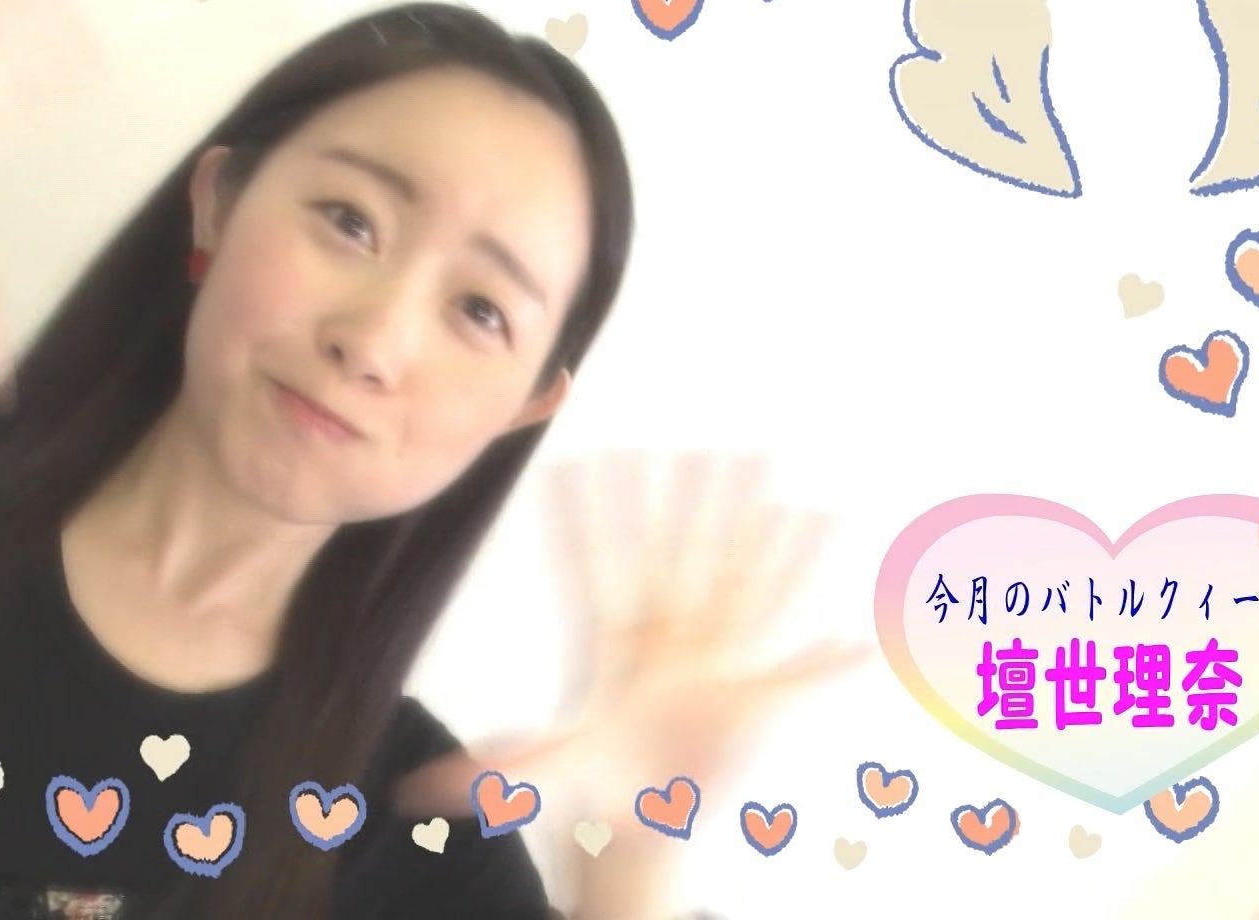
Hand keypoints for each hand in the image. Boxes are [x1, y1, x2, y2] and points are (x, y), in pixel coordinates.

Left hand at [397, 451, 868, 824]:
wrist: (645, 813)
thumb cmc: (599, 783)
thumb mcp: (548, 774)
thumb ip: (501, 774)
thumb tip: (422, 792)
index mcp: (617, 646)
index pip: (602, 569)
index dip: (590, 519)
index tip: (582, 462)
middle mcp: (669, 638)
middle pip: (681, 556)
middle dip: (694, 503)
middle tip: (705, 446)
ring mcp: (714, 658)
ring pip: (740, 581)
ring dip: (758, 534)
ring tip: (767, 474)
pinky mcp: (751, 694)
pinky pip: (789, 655)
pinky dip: (816, 630)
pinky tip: (836, 579)